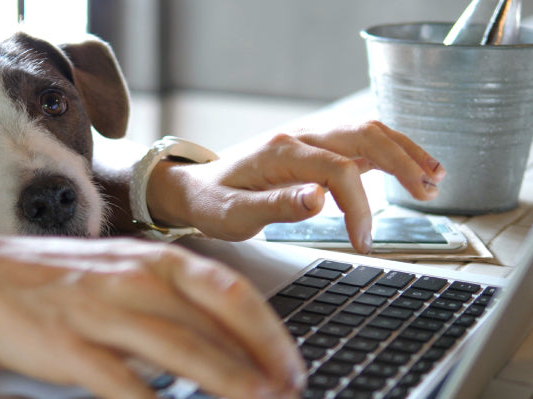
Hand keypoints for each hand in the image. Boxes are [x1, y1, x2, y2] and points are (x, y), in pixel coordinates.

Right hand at [0, 235, 305, 398]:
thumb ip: (176, 300)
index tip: (291, 366)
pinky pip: (123, 383)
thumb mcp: (127, 273)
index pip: (231, 293)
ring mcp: (102, 312)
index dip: (270, 334)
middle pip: (214, 323)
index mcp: (155, 261)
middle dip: (260, 363)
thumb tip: (231, 337)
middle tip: (287, 393)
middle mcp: (135, 280)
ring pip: (179, 351)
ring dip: (226, 382)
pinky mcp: (70, 347)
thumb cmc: (65, 278)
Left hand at [147, 120, 445, 252]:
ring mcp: (309, 139)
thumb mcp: (234, 215)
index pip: (338, 169)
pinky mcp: (315, 149)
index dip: (359, 205)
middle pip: (363, 135)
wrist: (195, 187)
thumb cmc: (212, 202)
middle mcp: (300, 138)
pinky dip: (390, 152)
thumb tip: (319, 199)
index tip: (363, 240)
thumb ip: (275, 206)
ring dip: (403, 151)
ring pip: (367, 132)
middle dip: (401, 162)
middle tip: (427, 194)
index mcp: (281, 153)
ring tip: (434, 178)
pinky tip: (412, 169)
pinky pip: (359, 142)